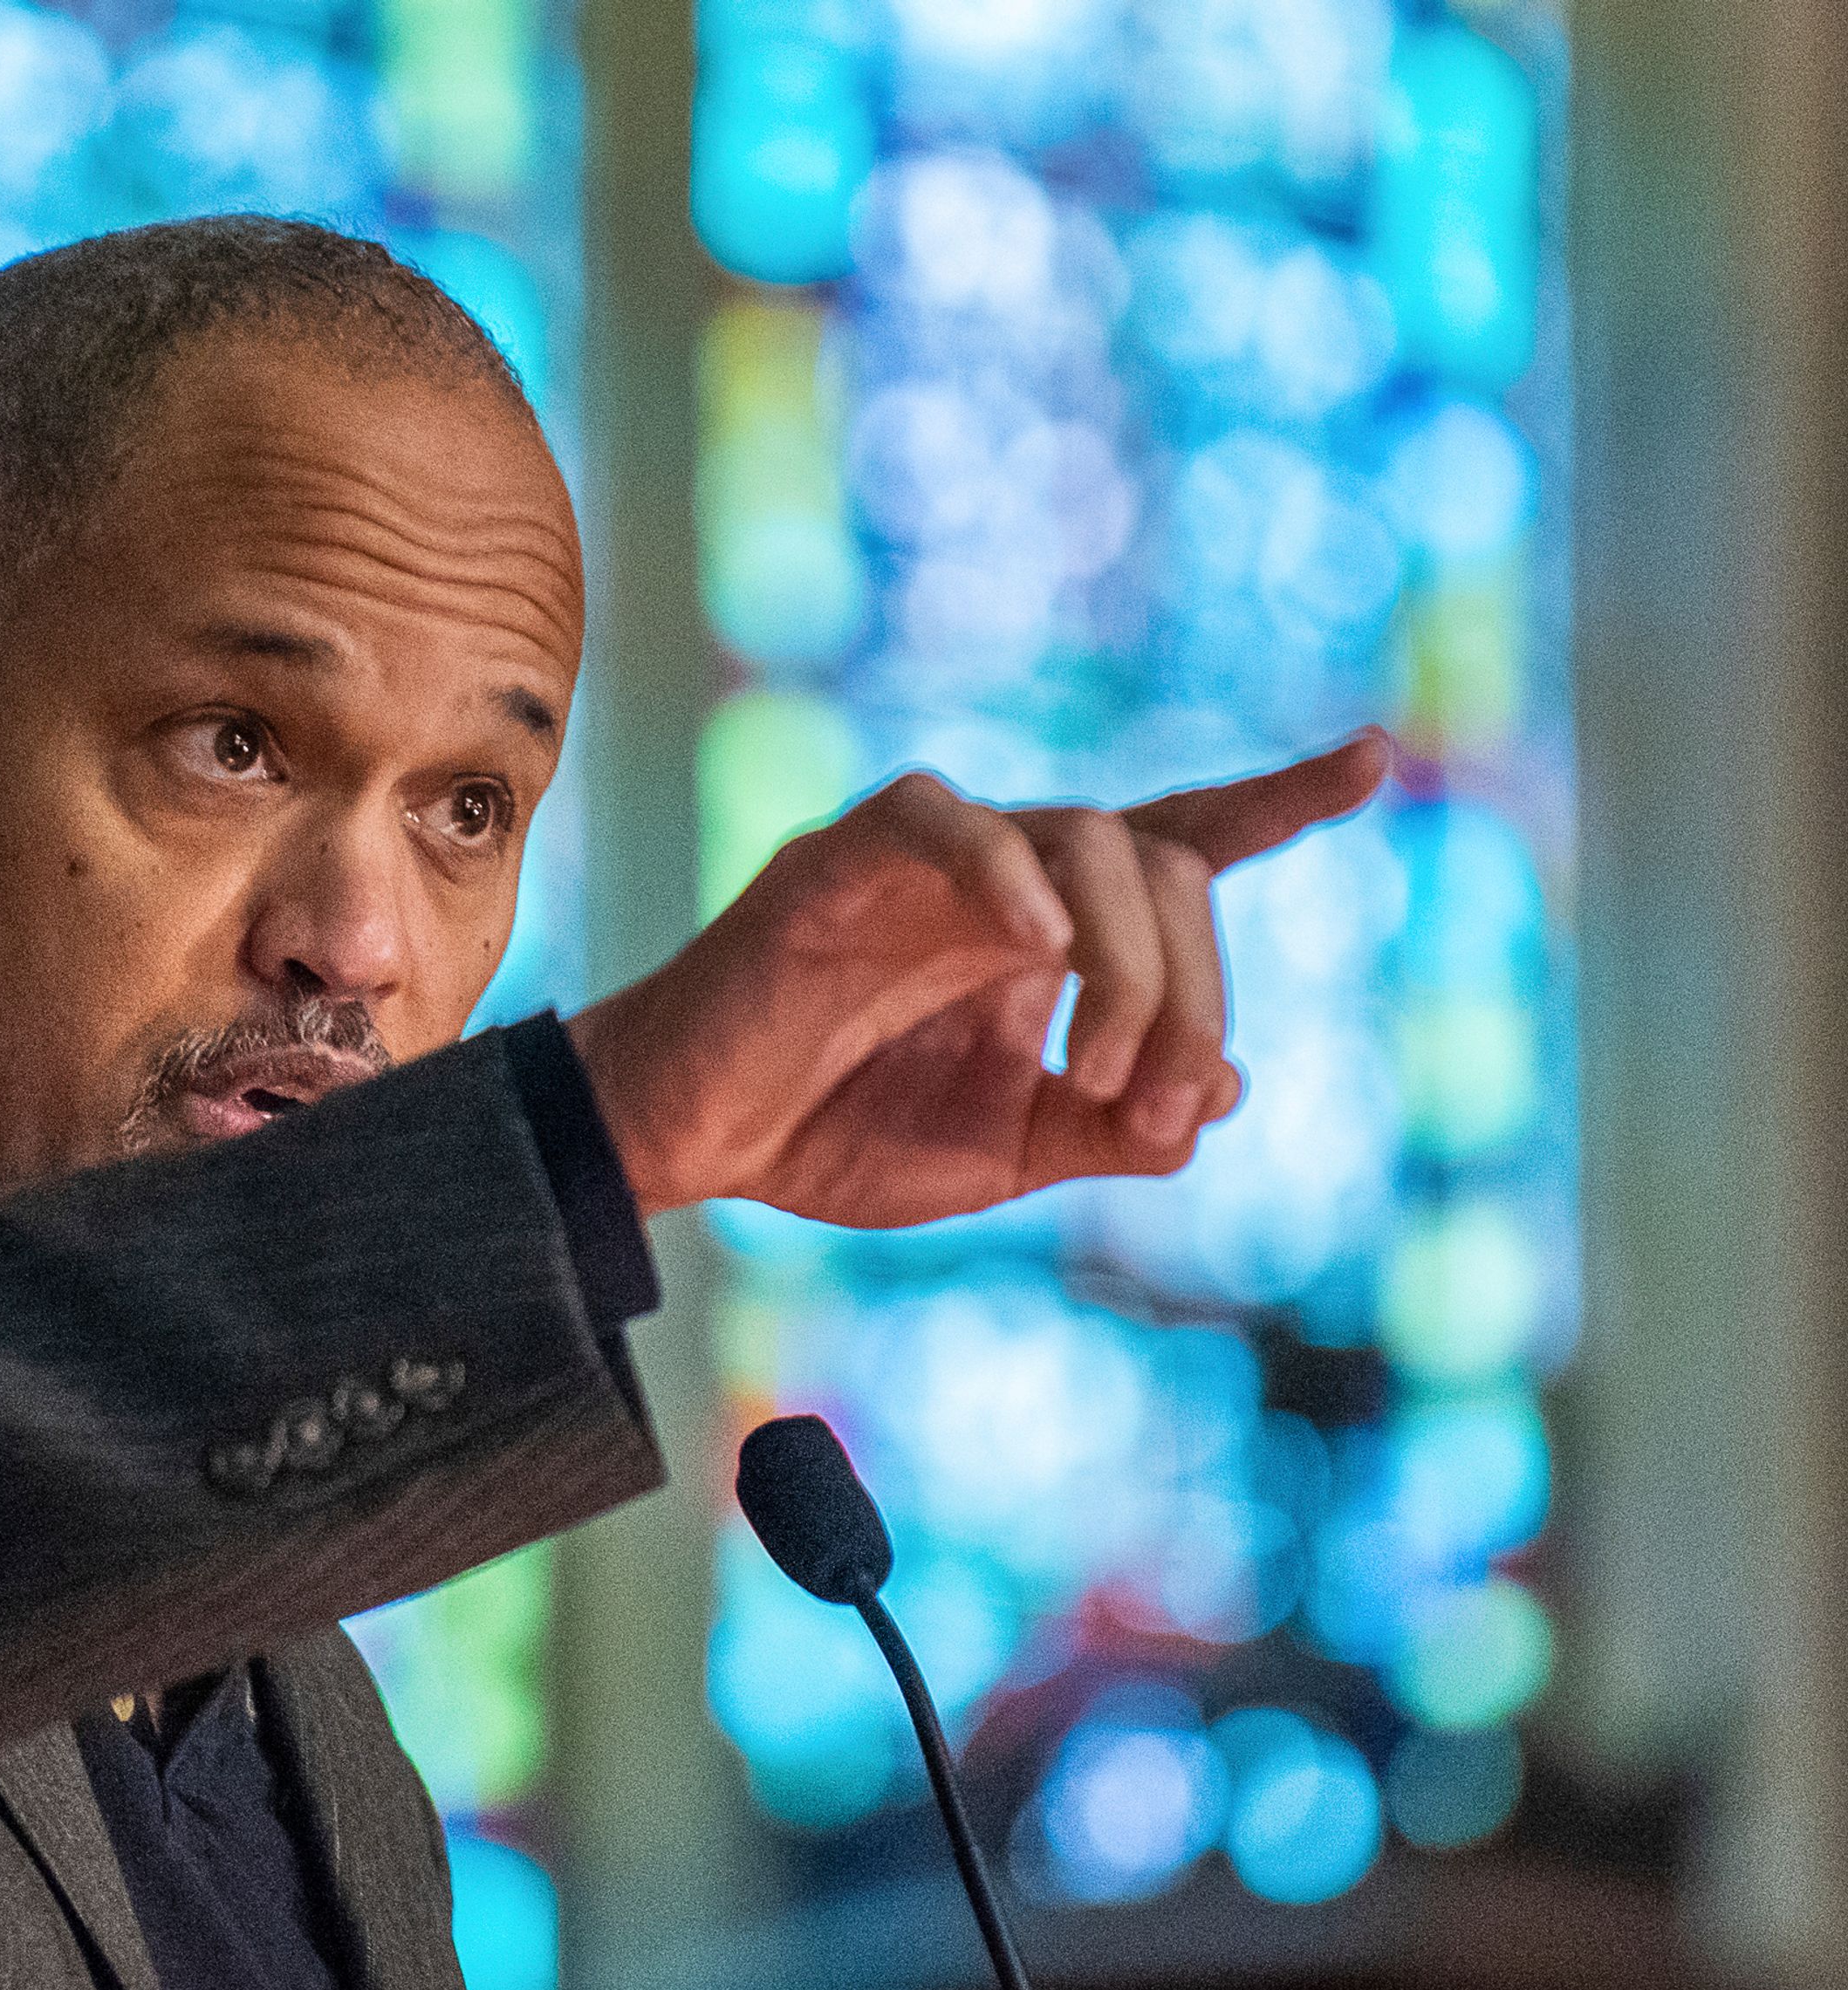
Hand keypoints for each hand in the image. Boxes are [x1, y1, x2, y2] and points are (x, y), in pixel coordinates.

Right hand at [567, 730, 1391, 1226]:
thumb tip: (1224, 1091)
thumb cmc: (832, 1133)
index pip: (1185, 843)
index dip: (1279, 799)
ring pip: (1091, 839)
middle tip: (1149, 1102)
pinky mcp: (847, 857)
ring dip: (1128, 968)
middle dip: (1193, 990)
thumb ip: (1110, 1125)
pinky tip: (1039, 947)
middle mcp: (1008, 879)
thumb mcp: (1002, 1154)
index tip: (1376, 757)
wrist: (692, 1140)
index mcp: (1051, 937)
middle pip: (1168, 863)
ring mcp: (931, 860)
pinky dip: (1011, 877)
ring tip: (1092, 1079)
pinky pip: (951, 825)